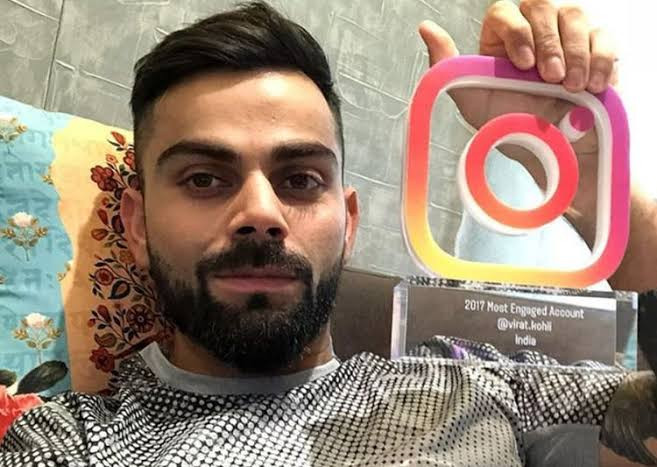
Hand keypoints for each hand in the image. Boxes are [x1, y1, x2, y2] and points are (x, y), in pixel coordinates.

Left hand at [419, 0, 616, 202]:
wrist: (551, 155)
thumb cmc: (510, 127)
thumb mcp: (471, 100)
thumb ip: (447, 65)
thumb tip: (426, 28)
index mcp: (501, 39)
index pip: (505, 12)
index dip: (517, 32)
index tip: (523, 65)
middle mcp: (534, 31)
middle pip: (544, 6)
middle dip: (550, 43)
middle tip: (551, 80)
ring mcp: (567, 38)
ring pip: (576, 16)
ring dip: (575, 53)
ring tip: (571, 88)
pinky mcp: (596, 50)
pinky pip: (604, 38)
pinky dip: (601, 61)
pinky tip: (593, 87)